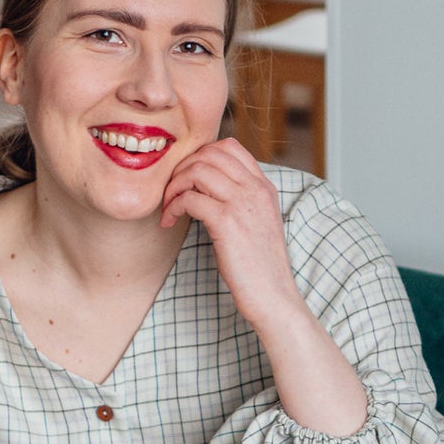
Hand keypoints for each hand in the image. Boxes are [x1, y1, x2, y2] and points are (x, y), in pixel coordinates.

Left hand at [160, 137, 299, 328]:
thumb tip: (206, 192)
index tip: (188, 180)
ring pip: (198, 170)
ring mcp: (243, 203)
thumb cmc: (259, 268)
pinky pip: (190, 198)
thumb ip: (240, 202)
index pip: (230, 147)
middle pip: (210, 153)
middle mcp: (255, 189)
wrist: (274, 296)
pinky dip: (173, 207)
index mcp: (264, 187)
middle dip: (183, 168)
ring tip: (169, 207)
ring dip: (174, 186)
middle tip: (172, 192)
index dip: (201, 156)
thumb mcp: (256, 225)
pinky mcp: (227, 221)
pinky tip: (169, 222)